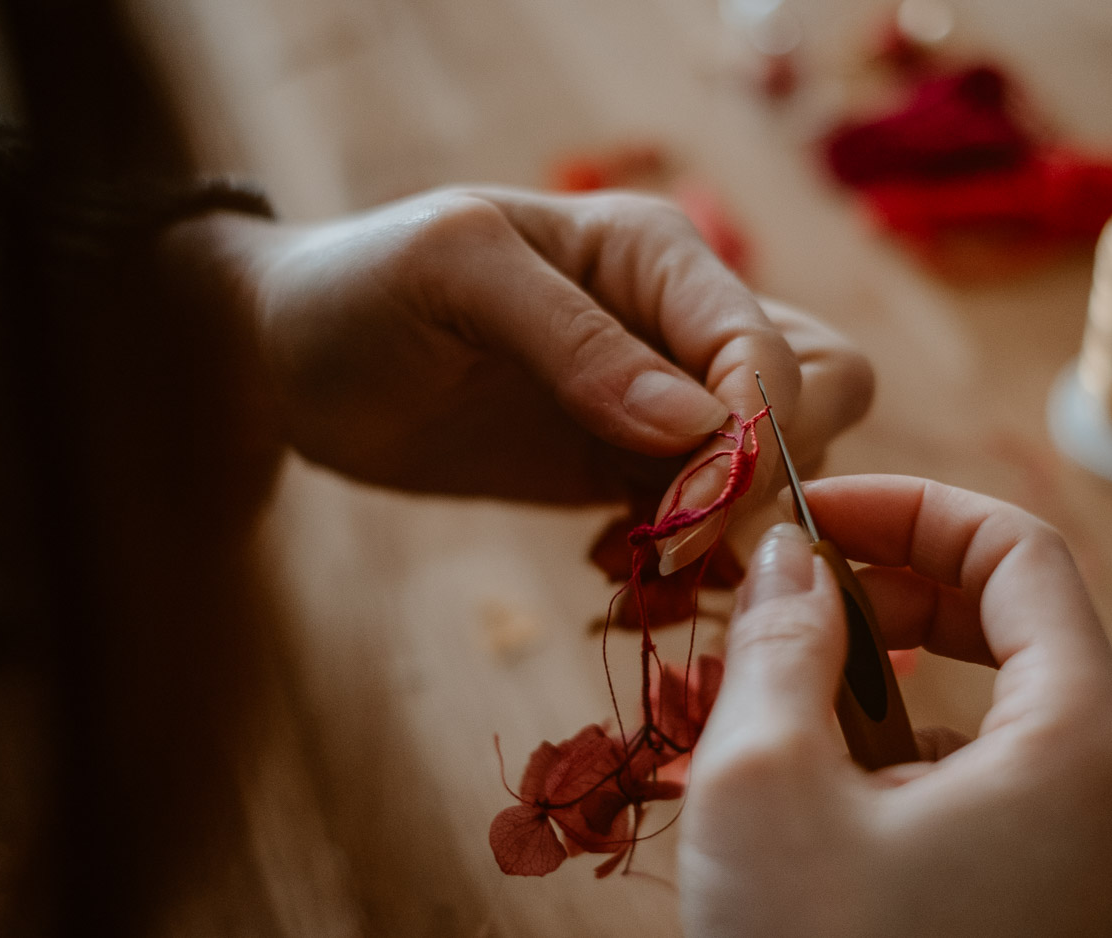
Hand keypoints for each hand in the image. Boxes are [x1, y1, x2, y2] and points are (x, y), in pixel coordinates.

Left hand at [167, 187, 871, 515]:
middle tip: (676, 546)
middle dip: (772, 480)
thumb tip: (691, 426)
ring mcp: (661, 396)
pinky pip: (711, 514)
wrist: (293, 359)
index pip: (770, 346)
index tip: (690, 512)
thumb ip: (575, 340)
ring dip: (734, 528)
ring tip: (638, 566)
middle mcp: (680, 318)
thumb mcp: (454, 276)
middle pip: (818, 394)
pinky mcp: (629, 463)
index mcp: (658, 252)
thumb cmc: (360, 289)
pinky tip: (613, 570)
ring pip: (777, 462)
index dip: (756, 435)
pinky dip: (691, 555)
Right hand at [679, 476, 1111, 937]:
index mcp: (1083, 745)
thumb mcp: (764, 783)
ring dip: (886, 679)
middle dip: (893, 590)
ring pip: (995, 712)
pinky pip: (987, 790)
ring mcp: (1089, 863)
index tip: (811, 513)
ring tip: (779, 694)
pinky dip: (903, 756)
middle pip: (1018, 626)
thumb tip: (786, 557)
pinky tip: (815, 785)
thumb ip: (779, 641)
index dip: (909, 509)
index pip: (1020, 554)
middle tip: (789, 594)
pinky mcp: (1046, 909)